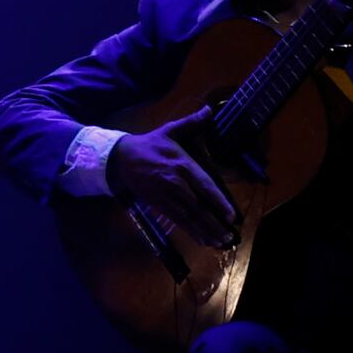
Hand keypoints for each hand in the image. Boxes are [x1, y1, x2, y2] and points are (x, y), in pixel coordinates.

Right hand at [108, 129, 240, 245]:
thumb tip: (209, 110)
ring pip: (189, 217)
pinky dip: (191, 231)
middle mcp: (175, 182)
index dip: (218, 201)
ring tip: (220, 242)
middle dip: (214, 223)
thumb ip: (191, 123)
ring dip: (205, 231)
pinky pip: (178, 220)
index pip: (204, 185)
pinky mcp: (158, 204)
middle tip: (229, 236)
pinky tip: (203, 240)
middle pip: (198, 206)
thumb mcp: (169, 130)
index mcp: (181, 164)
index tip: (231, 215)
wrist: (121, 158)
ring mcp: (166, 195)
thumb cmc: (150, 144)